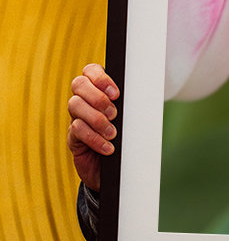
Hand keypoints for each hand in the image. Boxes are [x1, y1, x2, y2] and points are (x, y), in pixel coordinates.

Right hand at [67, 63, 119, 190]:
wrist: (116, 169)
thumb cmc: (126, 138)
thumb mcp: (129, 119)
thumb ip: (130, 105)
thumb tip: (142, 95)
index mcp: (98, 90)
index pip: (90, 70)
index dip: (100, 78)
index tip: (116, 93)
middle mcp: (84, 100)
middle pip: (78, 84)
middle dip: (98, 97)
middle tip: (114, 114)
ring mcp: (76, 117)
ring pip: (75, 105)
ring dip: (97, 119)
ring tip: (112, 133)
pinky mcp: (73, 137)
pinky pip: (77, 130)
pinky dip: (94, 138)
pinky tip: (108, 147)